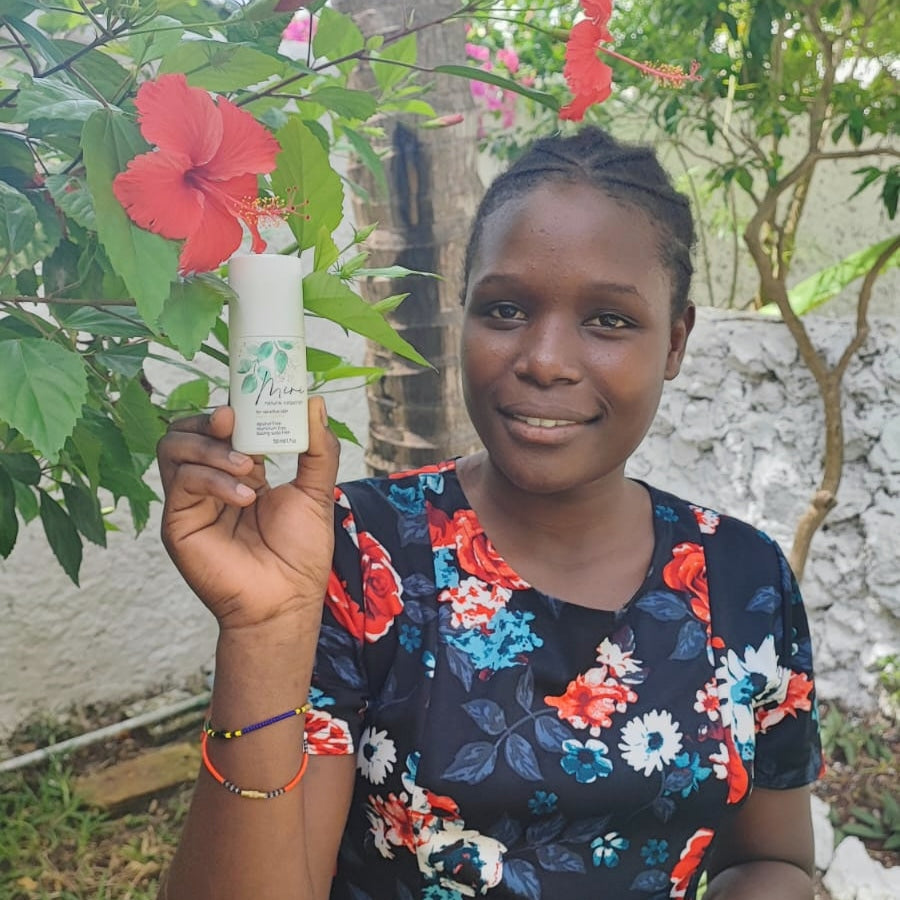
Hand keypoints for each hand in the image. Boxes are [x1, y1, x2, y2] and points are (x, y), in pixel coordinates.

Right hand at [156, 398, 339, 631]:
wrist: (286, 602)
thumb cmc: (300, 554)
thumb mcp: (316, 492)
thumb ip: (317, 449)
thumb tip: (314, 402)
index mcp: (241, 470)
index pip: (223, 424)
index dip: (233, 404)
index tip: (253, 391)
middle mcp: (211, 480)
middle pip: (187, 427)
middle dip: (210, 418)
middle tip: (234, 419)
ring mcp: (191, 500)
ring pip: (173, 446)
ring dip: (211, 448)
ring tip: (248, 467)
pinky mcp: (177, 522)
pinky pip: (180, 481)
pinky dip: (213, 479)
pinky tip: (244, 496)